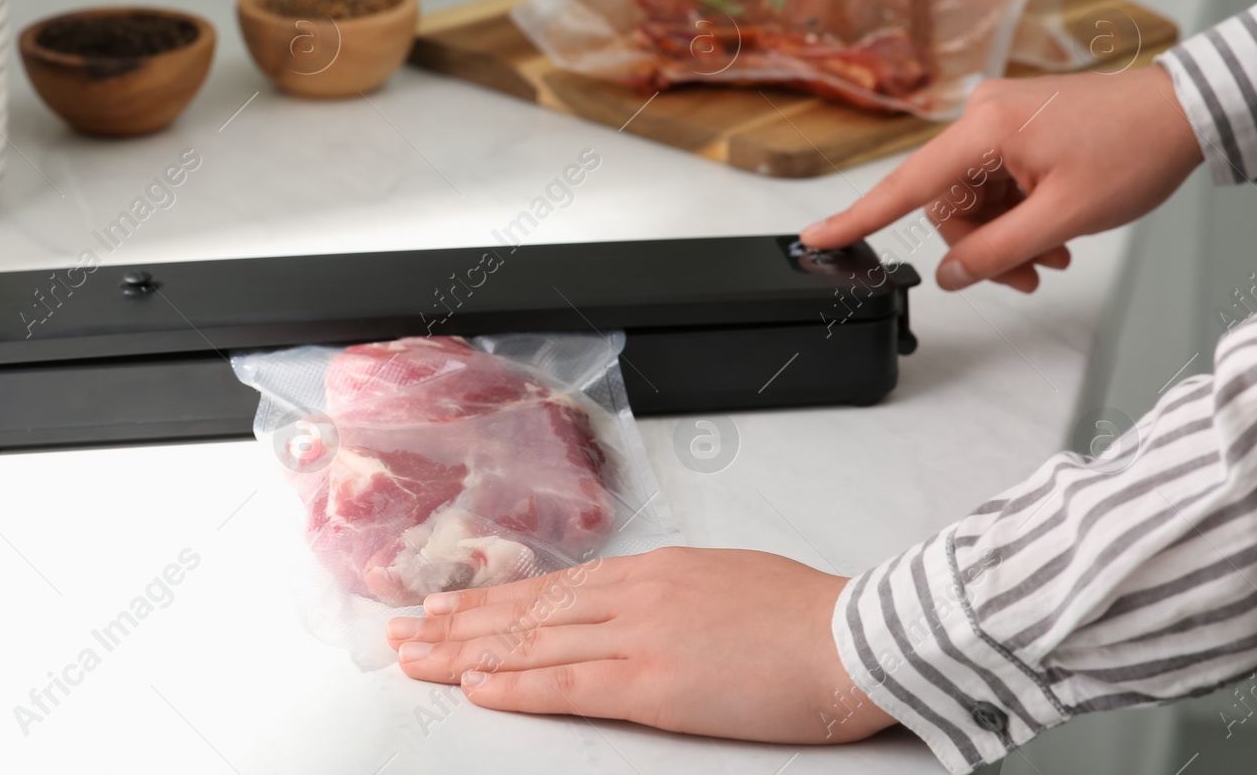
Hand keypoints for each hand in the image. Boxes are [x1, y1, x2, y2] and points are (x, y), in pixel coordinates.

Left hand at [386, 547, 894, 744]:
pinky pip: (566, 684)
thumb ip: (673, 594)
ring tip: (415, 657)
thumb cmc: (804, 615)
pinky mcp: (652, 683)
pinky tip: (474, 685)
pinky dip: (514, 685)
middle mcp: (633, 594)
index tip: (449, 604)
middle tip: (404, 630)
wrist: (852, 635)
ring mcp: (638, 636)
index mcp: (652, 571)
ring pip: (530, 642)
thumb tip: (639, 606)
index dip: (493, 600)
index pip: (551, 589)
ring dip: (464, 652)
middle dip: (458, 622)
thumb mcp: (725, 582)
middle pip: (526, 611)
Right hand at [800, 66, 1204, 291]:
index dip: (858, 219)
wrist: (1186, 111)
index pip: (906, 186)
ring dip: (1005, 233)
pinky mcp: (1019, 123)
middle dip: (980, 244)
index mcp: (984, 129)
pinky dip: (1018, 211)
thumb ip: (998, 251)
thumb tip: (950, 275)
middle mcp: (982, 114)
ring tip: (1052, 257)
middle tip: (1026, 276)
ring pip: (974, 196)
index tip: (816, 239)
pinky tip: (1053, 232)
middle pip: (948, 201)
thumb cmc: (1136, 149)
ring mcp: (1000, 116)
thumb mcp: (1064, 216)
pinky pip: (997, 180)